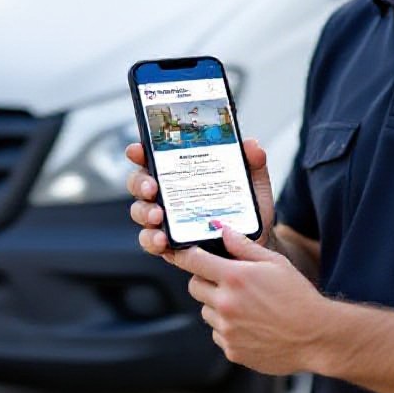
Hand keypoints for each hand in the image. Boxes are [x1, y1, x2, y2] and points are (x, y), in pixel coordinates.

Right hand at [125, 137, 275, 255]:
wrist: (255, 246)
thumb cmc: (247, 211)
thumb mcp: (254, 184)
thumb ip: (253, 163)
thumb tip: (252, 145)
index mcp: (182, 172)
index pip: (155, 157)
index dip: (141, 151)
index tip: (138, 150)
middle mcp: (168, 193)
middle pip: (140, 183)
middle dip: (141, 183)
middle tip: (153, 187)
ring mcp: (165, 219)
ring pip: (141, 211)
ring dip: (145, 212)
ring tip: (159, 217)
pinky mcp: (168, 243)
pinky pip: (150, 240)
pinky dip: (152, 240)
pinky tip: (163, 240)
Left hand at [167, 227, 325, 374]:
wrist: (315, 336)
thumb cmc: (297, 295)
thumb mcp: (274, 262)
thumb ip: (243, 246)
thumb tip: (222, 230)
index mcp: (235, 278)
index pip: (193, 261)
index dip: (184, 254)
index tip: (180, 253)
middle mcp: (226, 304)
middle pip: (194, 286)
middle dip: (205, 279)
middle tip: (225, 279)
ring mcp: (227, 330)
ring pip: (206, 311)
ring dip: (217, 305)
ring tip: (245, 305)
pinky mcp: (232, 351)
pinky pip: (217, 334)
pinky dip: (227, 328)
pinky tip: (251, 324)